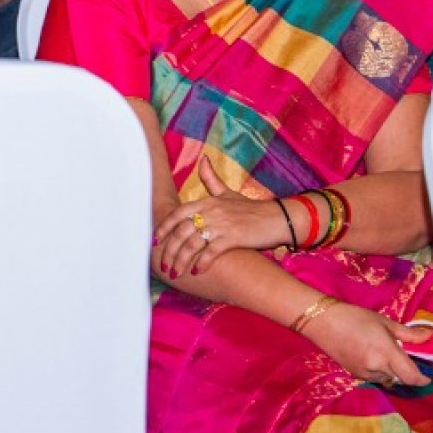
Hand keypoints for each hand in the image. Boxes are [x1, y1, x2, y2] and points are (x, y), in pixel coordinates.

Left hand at [152, 156, 286, 279]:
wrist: (276, 218)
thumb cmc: (250, 209)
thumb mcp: (228, 193)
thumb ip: (212, 179)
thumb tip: (203, 159)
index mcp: (207, 202)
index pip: (178, 213)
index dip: (164, 227)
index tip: (155, 241)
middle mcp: (211, 212)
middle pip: (181, 232)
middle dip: (169, 251)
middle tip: (165, 265)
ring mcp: (222, 225)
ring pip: (192, 244)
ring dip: (181, 261)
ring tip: (177, 273)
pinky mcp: (233, 237)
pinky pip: (211, 252)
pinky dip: (202, 263)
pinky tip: (197, 271)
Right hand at [303, 301, 430, 388]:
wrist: (322, 322)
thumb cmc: (355, 317)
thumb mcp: (384, 322)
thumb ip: (409, 334)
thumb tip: (429, 337)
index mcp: (386, 353)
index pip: (412, 376)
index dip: (423, 379)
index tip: (429, 374)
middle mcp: (376, 368)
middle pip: (401, 379)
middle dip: (405, 370)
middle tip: (403, 354)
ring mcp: (364, 373)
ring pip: (387, 378)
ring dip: (391, 369)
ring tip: (381, 350)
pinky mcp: (354, 375)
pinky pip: (374, 376)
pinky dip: (378, 369)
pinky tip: (369, 353)